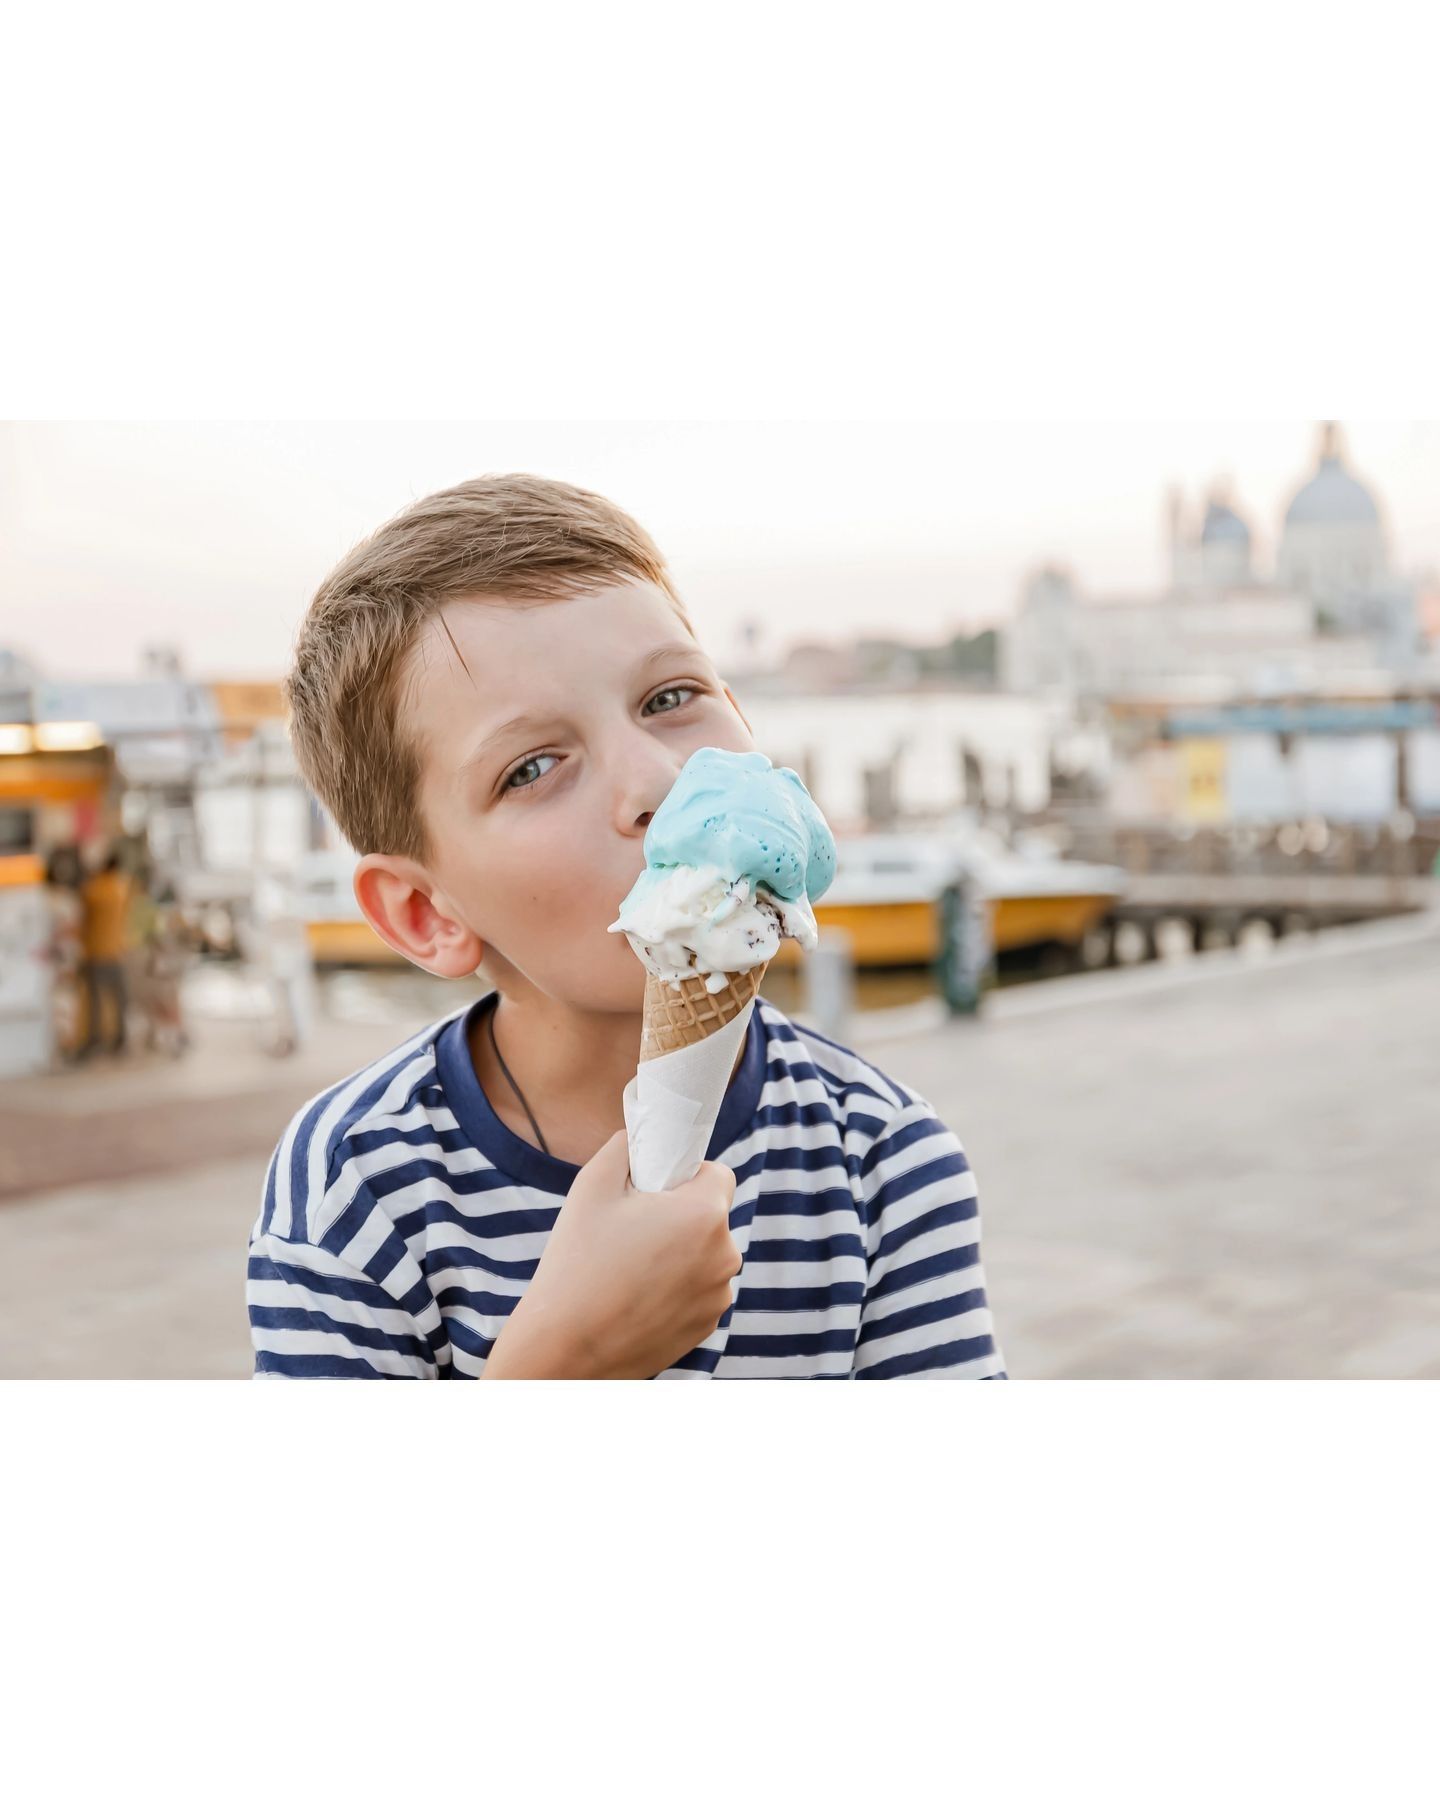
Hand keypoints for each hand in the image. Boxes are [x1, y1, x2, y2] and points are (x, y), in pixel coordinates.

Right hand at [482, 1129, 739, 1379]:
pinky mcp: (706, 1326)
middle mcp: (724, 1256)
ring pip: (705, 1255)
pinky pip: (698, 1290)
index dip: (686, 1175)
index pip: (718, 1173)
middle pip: (711, 1216)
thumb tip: (642, 1134)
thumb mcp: (592, 1185)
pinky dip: (676, 1288)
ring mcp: (718, 1296)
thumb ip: (626, 1146)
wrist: (565, 1347)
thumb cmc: (576, 1263)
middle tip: (632, 1229)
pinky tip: (636, 1297)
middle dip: (680, 1215)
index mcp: (704, 1214)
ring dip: (680, 1254)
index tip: (655, 1189)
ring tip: (629, 1268)